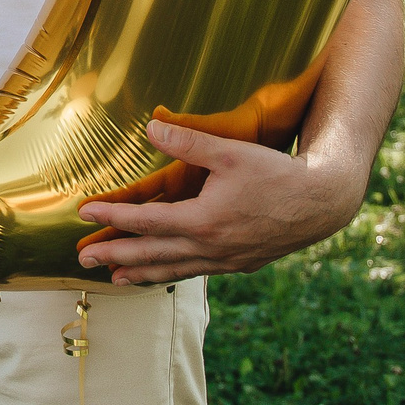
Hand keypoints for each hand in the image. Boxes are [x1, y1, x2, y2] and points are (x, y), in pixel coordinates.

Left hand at [73, 119, 364, 284]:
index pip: (146, 222)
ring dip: (140, 273)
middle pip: (151, 254)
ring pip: (173, 270)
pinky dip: (172, 274)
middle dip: (114, 256)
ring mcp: (225, 260)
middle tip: (81, 260)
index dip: (112, 217)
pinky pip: (195, 272)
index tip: (84, 212)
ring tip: (114, 279)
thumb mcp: (230, 151)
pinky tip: (162, 274)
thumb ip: (187, 142)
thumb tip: (150, 126)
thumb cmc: (276, 172)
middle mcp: (210, 247)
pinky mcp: (239, 264)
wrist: (322, 203)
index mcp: (203, 221)